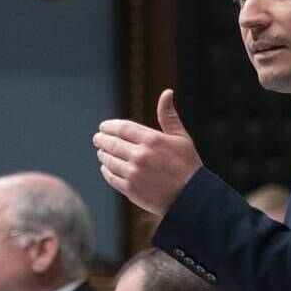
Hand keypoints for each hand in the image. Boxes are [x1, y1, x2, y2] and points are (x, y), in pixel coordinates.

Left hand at [94, 89, 203, 214]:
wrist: (192, 198)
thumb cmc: (188, 166)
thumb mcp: (182, 138)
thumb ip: (169, 116)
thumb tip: (167, 92)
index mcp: (152, 140)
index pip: (121, 128)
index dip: (109, 126)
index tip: (103, 127)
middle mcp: (140, 155)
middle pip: (111, 143)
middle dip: (101, 139)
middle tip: (97, 139)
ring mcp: (134, 173)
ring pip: (108, 160)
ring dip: (103, 155)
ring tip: (102, 153)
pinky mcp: (130, 189)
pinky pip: (110, 177)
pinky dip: (106, 170)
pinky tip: (107, 168)